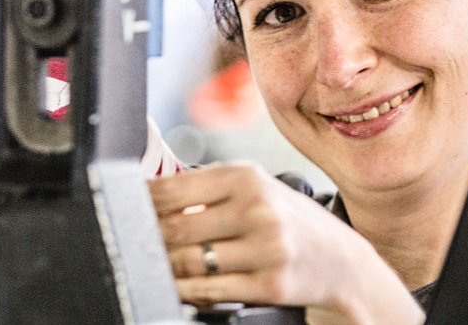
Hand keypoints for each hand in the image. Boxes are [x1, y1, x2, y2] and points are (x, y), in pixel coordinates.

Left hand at [149, 162, 423, 324]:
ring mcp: (266, 248)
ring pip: (188, 262)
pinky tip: (178, 285)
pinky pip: (208, 290)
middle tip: (135, 243)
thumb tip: (148, 194)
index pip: (172, 189)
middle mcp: (257, 209)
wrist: (341, 259)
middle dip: (149, 239)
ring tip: (153, 264)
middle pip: (175, 228)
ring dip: (163, 266)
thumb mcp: (256, 189)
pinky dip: (185, 290)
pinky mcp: (269, 285)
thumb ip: (208, 187)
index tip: (125, 211)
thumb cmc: (288, 220)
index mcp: (247, 177)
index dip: (140, 204)